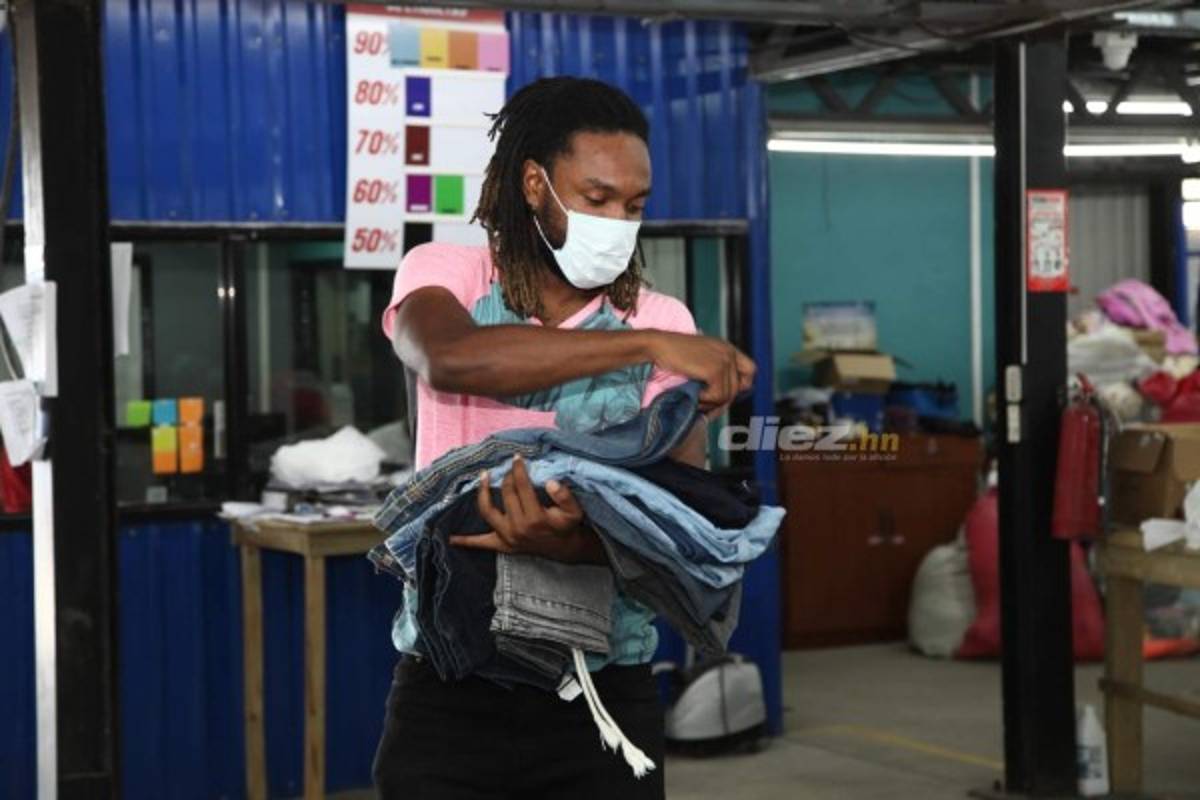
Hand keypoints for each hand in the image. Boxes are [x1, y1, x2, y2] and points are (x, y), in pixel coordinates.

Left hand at [449, 455, 604, 563]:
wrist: (566, 549)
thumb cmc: (568, 526)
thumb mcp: (574, 511)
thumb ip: (565, 496)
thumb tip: (550, 482)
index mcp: (535, 517)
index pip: (521, 486)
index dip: (518, 469)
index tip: (517, 458)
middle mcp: (518, 528)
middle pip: (505, 494)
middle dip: (506, 477)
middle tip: (509, 468)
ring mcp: (507, 537)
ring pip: (487, 511)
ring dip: (482, 494)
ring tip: (482, 477)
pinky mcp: (503, 546)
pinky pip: (481, 544)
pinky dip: (466, 542)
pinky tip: (452, 539)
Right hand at [648, 332, 755, 414]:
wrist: (659, 346)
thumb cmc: (673, 353)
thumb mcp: (701, 358)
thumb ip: (716, 370)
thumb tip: (726, 398)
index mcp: (727, 348)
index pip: (751, 370)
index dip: (741, 384)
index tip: (723, 392)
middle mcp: (729, 353)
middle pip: (737, 388)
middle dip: (720, 399)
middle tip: (703, 401)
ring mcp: (724, 361)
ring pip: (727, 395)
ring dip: (710, 401)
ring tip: (695, 396)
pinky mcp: (715, 370)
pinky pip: (717, 395)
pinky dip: (704, 399)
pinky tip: (694, 393)